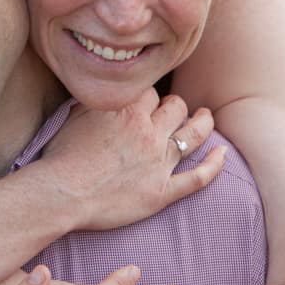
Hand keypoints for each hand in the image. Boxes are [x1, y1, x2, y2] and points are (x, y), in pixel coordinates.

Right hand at [39, 90, 225, 230]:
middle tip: (176, 108)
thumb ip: (97, 102)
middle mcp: (148, 131)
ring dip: (203, 122)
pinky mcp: (162, 192)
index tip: (146, 101)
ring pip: (193, 134)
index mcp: (128, 110)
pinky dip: (214, 165)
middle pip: (176, 107)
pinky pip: (197, 178)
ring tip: (206, 117)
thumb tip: (104, 93)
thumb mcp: (75, 115)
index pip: (151, 92)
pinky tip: (222, 154)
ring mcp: (158, 162)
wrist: (62, 192)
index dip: (149, 96)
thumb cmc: (62, 155)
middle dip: (177, 105)